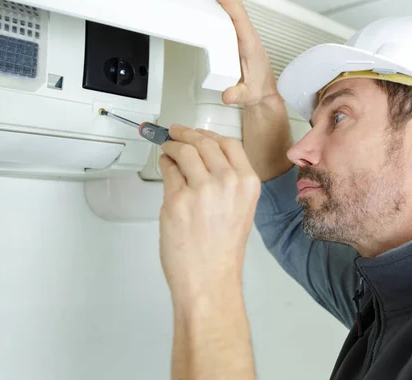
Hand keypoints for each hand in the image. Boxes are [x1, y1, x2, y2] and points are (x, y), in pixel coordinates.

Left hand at [158, 125, 260, 302]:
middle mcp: (227, 182)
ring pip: (183, 151)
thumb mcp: (239, 209)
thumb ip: (226, 180)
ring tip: (166, 146)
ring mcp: (201, 190)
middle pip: (204, 141)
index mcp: (247, 183)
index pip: (228, 143)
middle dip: (186, 133)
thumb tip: (201, 157)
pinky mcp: (176, 199)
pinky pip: (168, 170)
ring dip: (171, 144)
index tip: (198, 132)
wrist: (209, 279)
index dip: (209, 134)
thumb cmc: (222, 251)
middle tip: (175, 132)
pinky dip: (164, 164)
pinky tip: (164, 165)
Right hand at [207, 0, 281, 107]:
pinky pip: (233, 13)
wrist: (265, 92)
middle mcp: (248, 35)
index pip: (237, 17)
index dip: (226, 0)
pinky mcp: (240, 35)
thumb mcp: (247, 95)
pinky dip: (225, 0)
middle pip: (236, 5)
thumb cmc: (257, 90)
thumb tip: (228, 95)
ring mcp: (244, 34)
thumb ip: (237, 95)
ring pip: (235, 6)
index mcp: (249, 45)